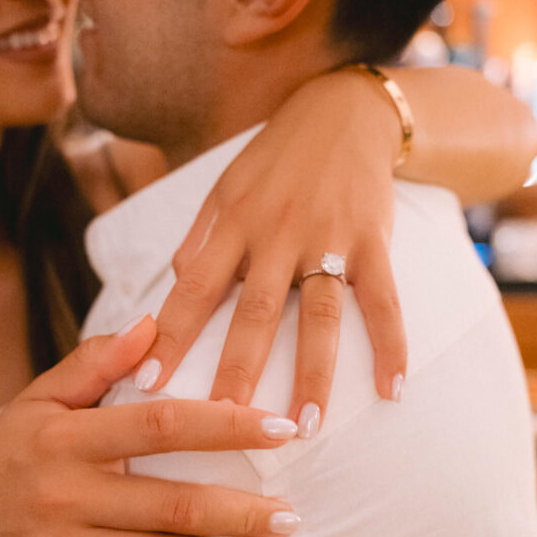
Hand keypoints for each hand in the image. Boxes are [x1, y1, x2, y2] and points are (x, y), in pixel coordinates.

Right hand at [0, 317, 299, 536]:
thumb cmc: (8, 454)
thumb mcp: (40, 398)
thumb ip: (95, 361)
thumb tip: (152, 325)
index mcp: (68, 439)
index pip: (160, 426)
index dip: (226, 425)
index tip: (279, 428)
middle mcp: (67, 496)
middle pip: (172, 504)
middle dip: (242, 512)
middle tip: (290, 514)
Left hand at [140, 70, 406, 425]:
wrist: (345, 110)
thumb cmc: (277, 154)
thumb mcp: (227, 184)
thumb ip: (201, 235)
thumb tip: (175, 282)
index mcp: (235, 221)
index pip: (195, 288)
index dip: (169, 337)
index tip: (145, 385)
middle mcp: (279, 232)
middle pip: (256, 311)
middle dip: (237, 368)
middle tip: (221, 421)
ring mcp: (330, 237)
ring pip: (320, 315)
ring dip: (313, 372)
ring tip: (304, 426)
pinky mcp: (374, 240)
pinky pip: (383, 300)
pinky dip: (391, 344)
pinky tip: (392, 389)